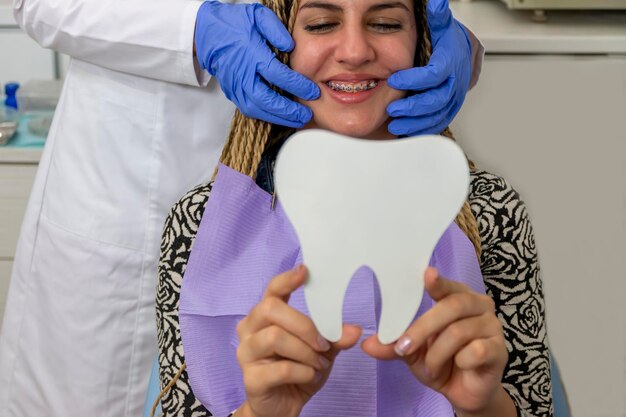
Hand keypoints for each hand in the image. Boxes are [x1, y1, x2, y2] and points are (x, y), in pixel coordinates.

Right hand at [194, 1, 319, 127]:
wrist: (208, 34)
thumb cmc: (235, 24)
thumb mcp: (257, 16)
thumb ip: (275, 29)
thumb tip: (290, 46)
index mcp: (251, 54)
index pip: (277, 74)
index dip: (297, 85)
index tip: (313, 91)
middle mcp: (242, 74)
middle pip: (266, 99)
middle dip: (288, 110)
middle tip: (306, 115)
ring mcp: (235, 86)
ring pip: (257, 110)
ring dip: (278, 118)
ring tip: (297, 121)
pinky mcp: (232, 94)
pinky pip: (249, 110)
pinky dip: (266, 117)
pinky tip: (281, 118)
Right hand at [236, 265, 360, 416]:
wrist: (282, 408)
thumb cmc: (297, 371)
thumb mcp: (321, 351)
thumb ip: (334, 337)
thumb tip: (354, 330)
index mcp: (264, 316)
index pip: (272, 289)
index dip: (287, 279)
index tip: (306, 271)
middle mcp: (249, 329)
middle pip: (272, 309)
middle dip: (304, 325)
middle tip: (323, 344)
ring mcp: (246, 353)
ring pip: (275, 337)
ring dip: (305, 351)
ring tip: (319, 364)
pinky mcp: (250, 378)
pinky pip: (281, 368)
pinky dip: (303, 372)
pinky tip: (309, 377)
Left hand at [362, 267, 511, 415]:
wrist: (463, 392)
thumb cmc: (439, 362)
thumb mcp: (411, 353)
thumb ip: (392, 346)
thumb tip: (367, 344)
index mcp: (457, 297)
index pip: (447, 285)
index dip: (437, 281)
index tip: (426, 274)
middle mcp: (478, 305)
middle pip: (451, 307)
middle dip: (422, 328)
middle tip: (403, 347)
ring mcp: (492, 326)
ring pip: (459, 332)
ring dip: (437, 352)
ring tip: (431, 365)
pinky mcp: (500, 349)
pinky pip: (476, 351)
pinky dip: (460, 361)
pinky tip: (459, 367)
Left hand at [386, 0, 471, 135]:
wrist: (462, 56)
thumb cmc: (446, 42)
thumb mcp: (442, 27)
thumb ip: (437, 17)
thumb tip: (436, 1)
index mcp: (450, 64)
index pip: (434, 74)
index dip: (414, 79)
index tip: (393, 79)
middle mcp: (455, 84)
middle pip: (436, 99)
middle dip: (413, 107)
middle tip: (392, 109)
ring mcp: (452, 100)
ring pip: (437, 116)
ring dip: (416, 123)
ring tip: (395, 125)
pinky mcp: (448, 111)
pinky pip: (437, 124)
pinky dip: (421, 130)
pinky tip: (405, 132)